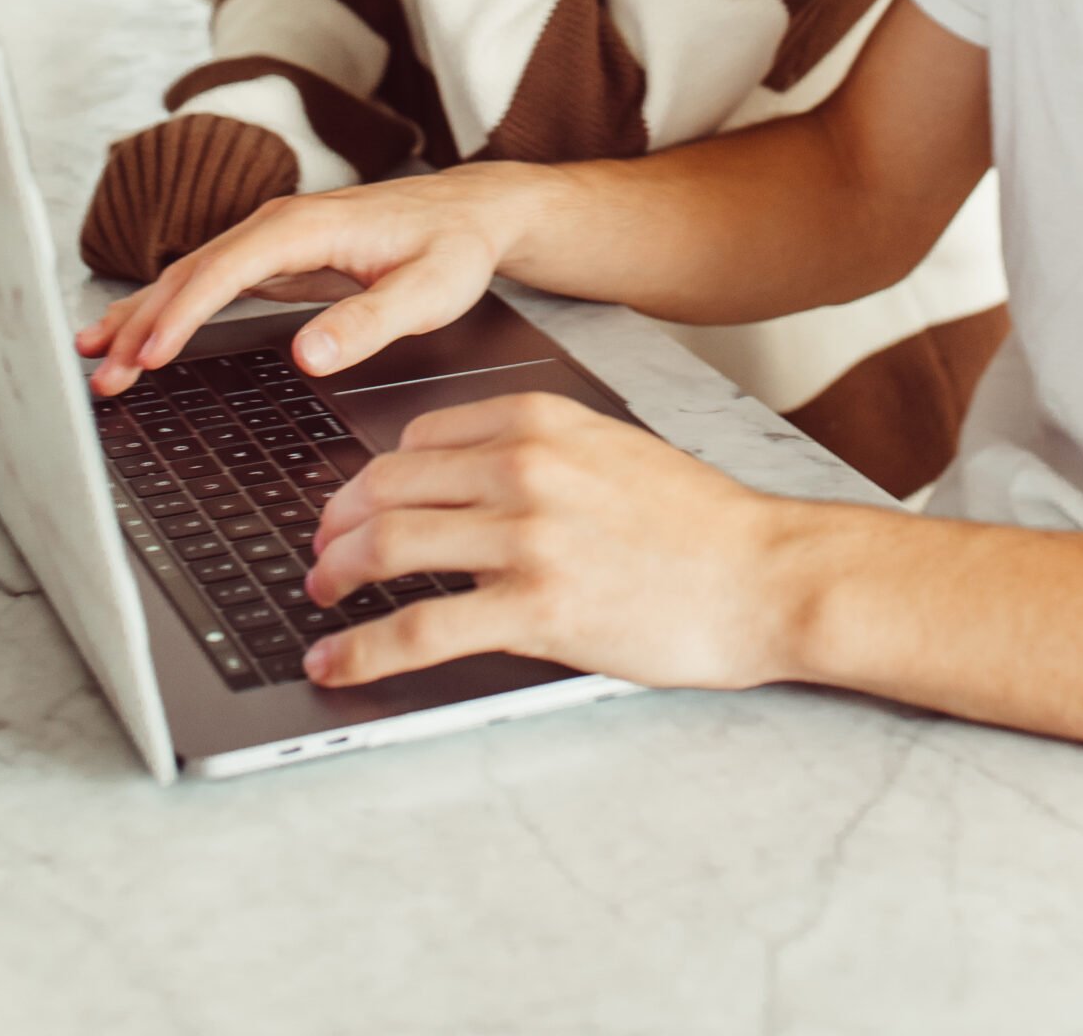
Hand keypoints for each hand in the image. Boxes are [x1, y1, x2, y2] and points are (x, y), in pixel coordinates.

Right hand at [75, 165, 532, 395]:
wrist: (474, 212)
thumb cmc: (454, 246)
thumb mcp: (429, 290)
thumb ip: (370, 320)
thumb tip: (310, 355)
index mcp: (307, 225)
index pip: (225, 269)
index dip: (182, 315)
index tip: (147, 358)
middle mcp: (279, 224)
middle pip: (191, 273)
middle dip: (139, 324)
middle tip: (100, 378)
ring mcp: (272, 239)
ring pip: (190, 277)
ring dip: (141, 318)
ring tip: (94, 361)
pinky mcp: (276, 258)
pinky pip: (207, 283)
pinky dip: (166, 309)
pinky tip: (136, 335)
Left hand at [302, 390, 799, 692]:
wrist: (763, 574)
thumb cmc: (698, 522)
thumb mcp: (612, 450)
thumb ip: (541, 452)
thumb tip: (464, 479)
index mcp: (541, 419)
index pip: (419, 437)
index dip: (373, 478)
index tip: (355, 506)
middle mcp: (525, 466)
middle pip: (388, 486)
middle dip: (338, 524)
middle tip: (321, 554)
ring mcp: (527, 536)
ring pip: (390, 547)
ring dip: (336, 577)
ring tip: (319, 598)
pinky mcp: (535, 608)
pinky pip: (420, 627)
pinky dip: (362, 650)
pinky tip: (336, 663)